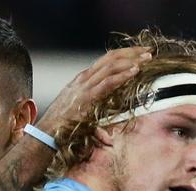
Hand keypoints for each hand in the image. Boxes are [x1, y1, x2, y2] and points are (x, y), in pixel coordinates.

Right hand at [35, 47, 151, 133]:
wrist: (47, 134)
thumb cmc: (62, 127)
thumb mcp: (80, 113)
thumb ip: (96, 112)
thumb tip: (111, 126)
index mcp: (82, 79)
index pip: (106, 60)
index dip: (124, 53)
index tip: (140, 52)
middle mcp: (83, 79)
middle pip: (110, 57)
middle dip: (131, 52)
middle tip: (148, 50)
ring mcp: (84, 87)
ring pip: (110, 65)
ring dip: (131, 60)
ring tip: (146, 58)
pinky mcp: (87, 97)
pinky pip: (108, 82)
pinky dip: (123, 75)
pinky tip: (135, 71)